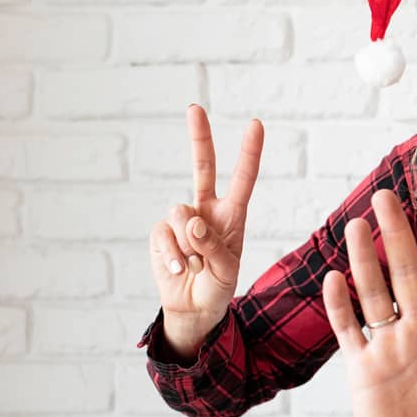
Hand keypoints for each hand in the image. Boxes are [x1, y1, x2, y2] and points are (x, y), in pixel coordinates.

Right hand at [148, 104, 263, 355]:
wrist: (193, 309)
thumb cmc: (218, 287)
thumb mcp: (227, 270)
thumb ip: (213, 245)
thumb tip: (192, 220)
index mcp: (233, 215)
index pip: (243, 179)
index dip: (249, 153)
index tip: (255, 124)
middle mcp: (207, 210)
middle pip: (202, 168)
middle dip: (199, 137)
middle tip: (194, 108)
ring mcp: (182, 221)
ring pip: (181, 214)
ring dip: (189, 245)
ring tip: (197, 265)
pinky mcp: (161, 233)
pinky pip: (165, 235)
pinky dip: (173, 255)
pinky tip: (181, 269)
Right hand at [322, 190, 416, 416]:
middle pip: (405, 274)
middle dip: (396, 236)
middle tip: (385, 197)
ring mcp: (388, 346)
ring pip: (373, 293)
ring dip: (365, 261)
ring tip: (356, 226)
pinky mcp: (362, 368)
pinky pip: (349, 329)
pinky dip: (340, 306)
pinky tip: (335, 279)